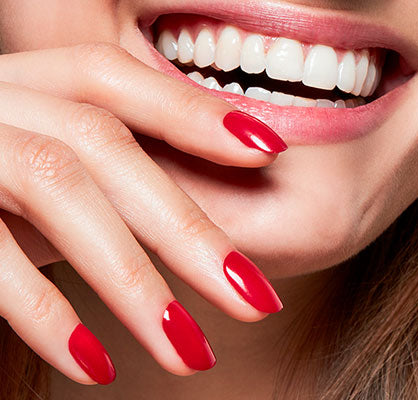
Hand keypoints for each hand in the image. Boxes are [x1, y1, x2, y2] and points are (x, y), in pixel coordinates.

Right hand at [0, 43, 284, 384]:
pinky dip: (44, 309)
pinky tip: (96, 364)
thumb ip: (102, 165)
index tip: (268, 152)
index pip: (117, 80)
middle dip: (188, 227)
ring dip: (133, 280)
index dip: (195, 111)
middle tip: (254, 300)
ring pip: (58, 188)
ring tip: (193, 354)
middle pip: (106, 145)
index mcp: (24, 80)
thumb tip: (203, 194)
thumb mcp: (40, 154)